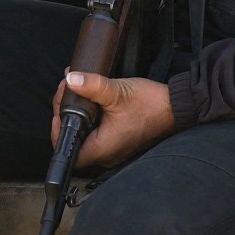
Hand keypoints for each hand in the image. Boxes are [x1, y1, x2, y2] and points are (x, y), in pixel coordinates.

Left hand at [51, 70, 175, 168]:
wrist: (177, 106)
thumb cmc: (151, 104)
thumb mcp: (117, 91)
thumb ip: (92, 85)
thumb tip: (72, 79)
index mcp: (103, 148)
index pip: (68, 150)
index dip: (58, 129)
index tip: (60, 107)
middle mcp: (107, 154)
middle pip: (73, 140)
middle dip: (65, 114)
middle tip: (68, 92)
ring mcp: (114, 149)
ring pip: (85, 135)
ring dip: (78, 114)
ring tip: (78, 92)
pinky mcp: (119, 141)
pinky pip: (97, 133)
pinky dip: (90, 117)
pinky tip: (91, 100)